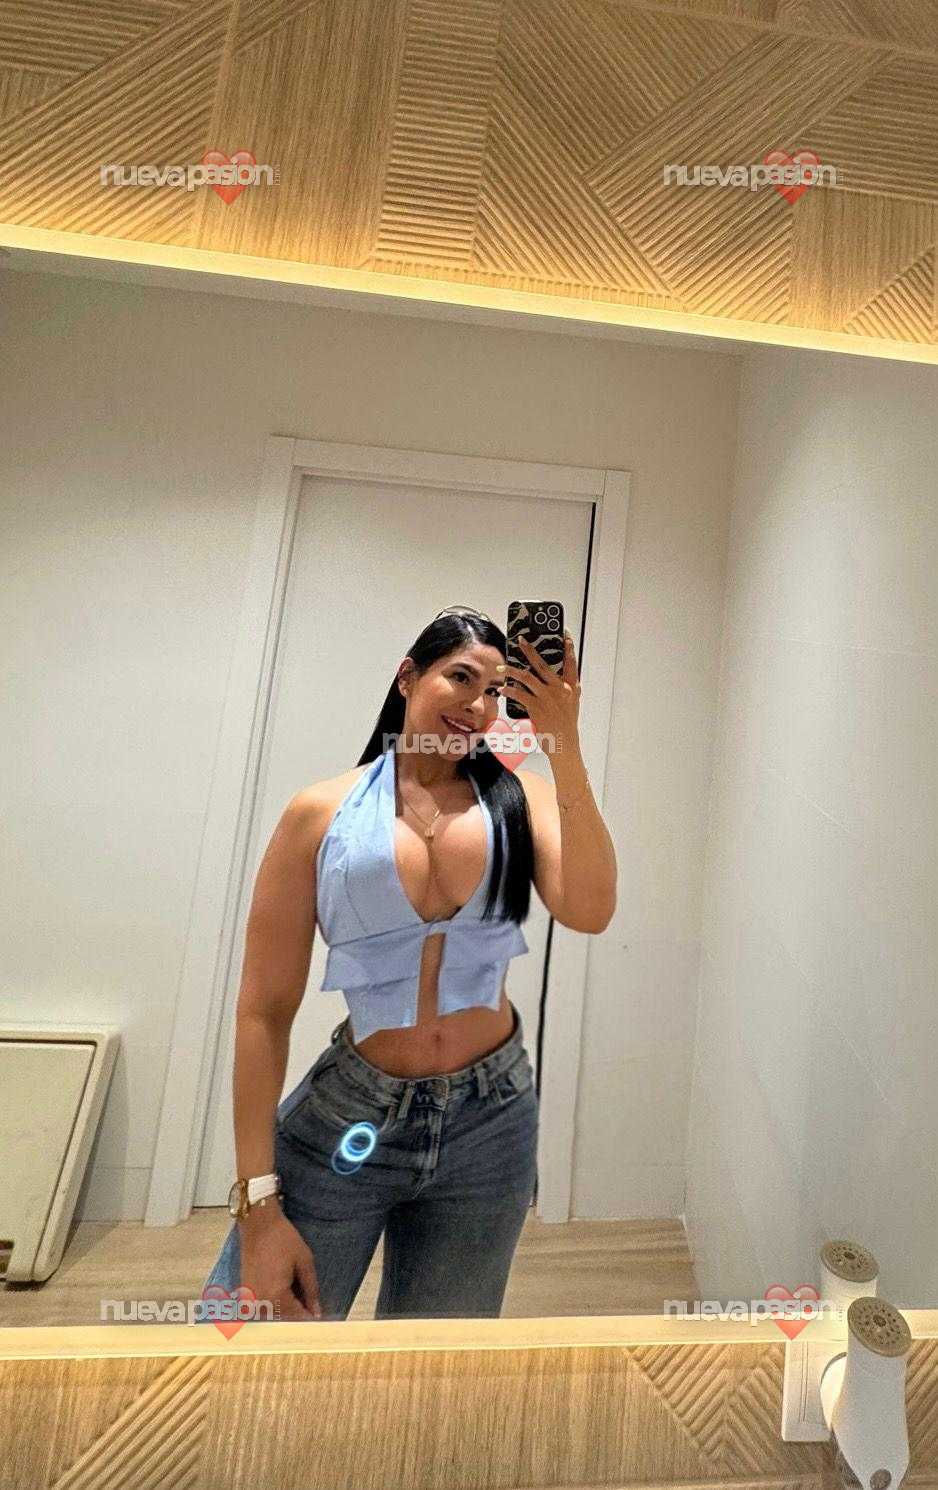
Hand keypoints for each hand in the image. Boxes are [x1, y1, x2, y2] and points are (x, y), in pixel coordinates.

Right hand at [240, 1209, 322, 1321]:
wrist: (258, 1223)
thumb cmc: (283, 1238)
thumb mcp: (304, 1261)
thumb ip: (311, 1289)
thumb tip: (316, 1311)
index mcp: (276, 1295)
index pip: (296, 1318)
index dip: (310, 1317)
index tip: (320, 1316)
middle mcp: (260, 1301)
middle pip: (283, 1320)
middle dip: (298, 1315)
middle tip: (311, 1304)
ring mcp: (250, 1298)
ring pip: (272, 1315)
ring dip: (285, 1311)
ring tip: (297, 1295)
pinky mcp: (245, 1293)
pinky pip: (262, 1307)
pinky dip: (274, 1304)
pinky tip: (283, 1291)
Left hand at [499, 629, 580, 755]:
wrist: (564, 744)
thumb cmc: (566, 725)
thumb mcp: (572, 703)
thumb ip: (565, 689)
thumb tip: (554, 677)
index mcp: (571, 687)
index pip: (571, 663)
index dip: (569, 647)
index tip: (565, 633)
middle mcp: (560, 689)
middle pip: (542, 664)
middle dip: (530, 650)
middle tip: (521, 640)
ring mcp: (548, 698)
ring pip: (527, 677)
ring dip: (512, 671)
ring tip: (502, 667)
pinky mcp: (536, 707)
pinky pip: (519, 694)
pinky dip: (508, 690)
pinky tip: (502, 689)